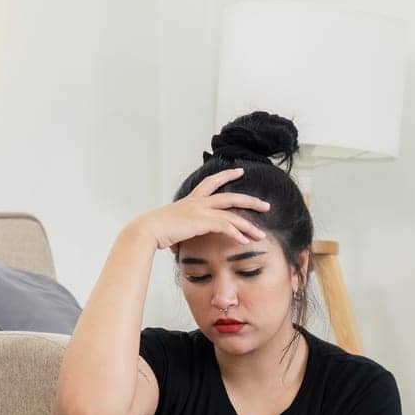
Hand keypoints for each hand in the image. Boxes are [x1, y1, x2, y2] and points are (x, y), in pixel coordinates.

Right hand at [132, 168, 270, 250]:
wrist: (148, 230)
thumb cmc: (156, 231)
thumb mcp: (172, 226)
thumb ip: (179, 230)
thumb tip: (175, 243)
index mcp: (191, 200)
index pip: (211, 182)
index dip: (226, 175)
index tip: (239, 171)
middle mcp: (198, 202)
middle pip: (231, 196)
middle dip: (250, 201)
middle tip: (266, 205)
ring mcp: (201, 210)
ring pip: (232, 215)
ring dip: (249, 226)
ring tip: (261, 235)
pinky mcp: (202, 221)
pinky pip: (225, 226)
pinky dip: (237, 233)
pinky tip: (245, 241)